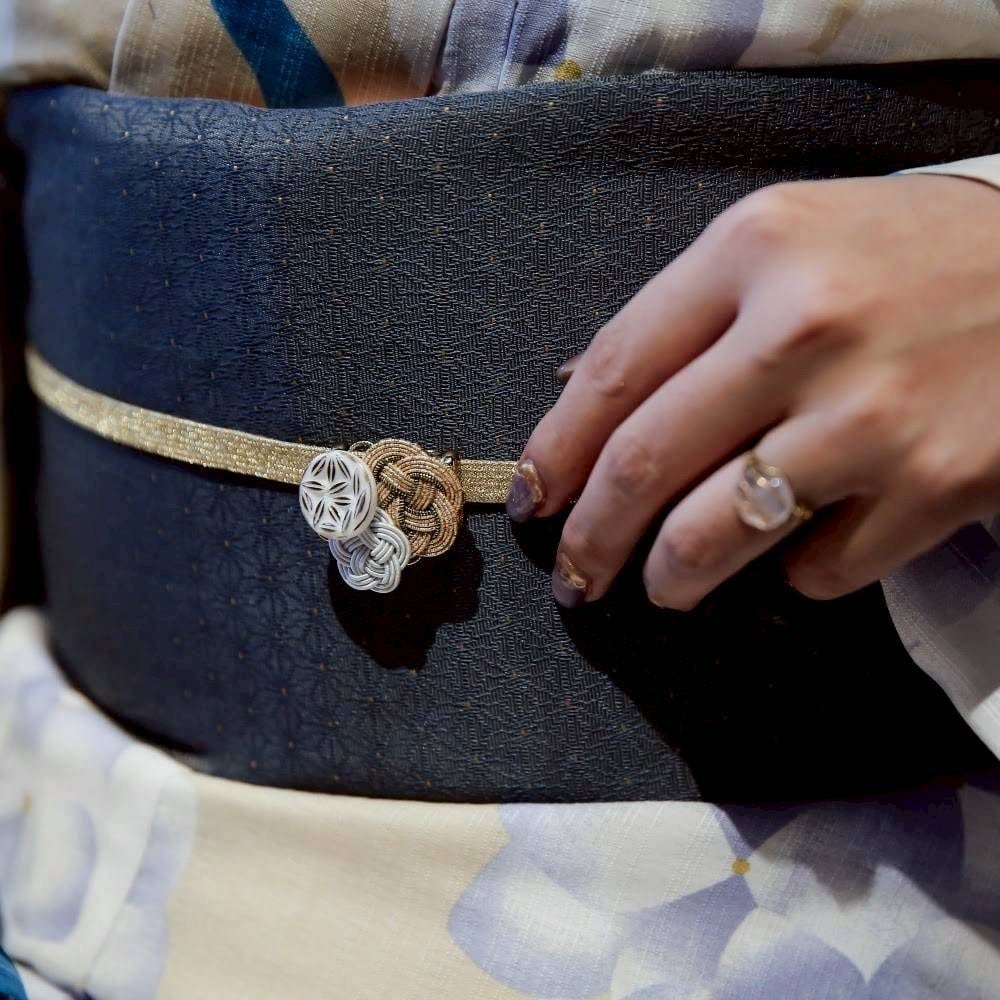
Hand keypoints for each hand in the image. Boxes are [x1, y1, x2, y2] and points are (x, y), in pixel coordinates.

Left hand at [506, 174, 999, 608]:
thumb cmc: (907, 258)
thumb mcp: (788, 243)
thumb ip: (683, 313)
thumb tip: (574, 387)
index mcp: (755, 248)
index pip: (613, 371)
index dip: (555, 450)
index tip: (532, 500)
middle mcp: (807, 326)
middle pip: (648, 461)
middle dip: (591, 536)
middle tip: (574, 577)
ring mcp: (876, 412)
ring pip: (717, 534)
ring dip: (670, 578)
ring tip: (663, 586)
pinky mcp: (940, 484)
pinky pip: (818, 567)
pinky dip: (793, 573)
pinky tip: (802, 546)